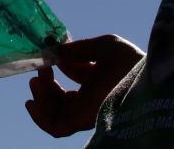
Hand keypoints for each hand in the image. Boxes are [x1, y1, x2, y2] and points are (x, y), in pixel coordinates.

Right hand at [24, 34, 143, 137]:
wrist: (141, 82)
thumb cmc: (129, 62)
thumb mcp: (104, 46)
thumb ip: (81, 48)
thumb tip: (59, 51)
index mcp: (99, 79)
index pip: (74, 74)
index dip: (61, 63)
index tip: (52, 53)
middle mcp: (90, 97)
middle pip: (61, 96)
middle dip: (46, 82)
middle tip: (41, 70)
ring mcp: (84, 111)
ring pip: (54, 112)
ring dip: (40, 97)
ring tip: (37, 82)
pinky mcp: (79, 122)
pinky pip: (54, 127)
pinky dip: (39, 118)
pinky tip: (32, 102)